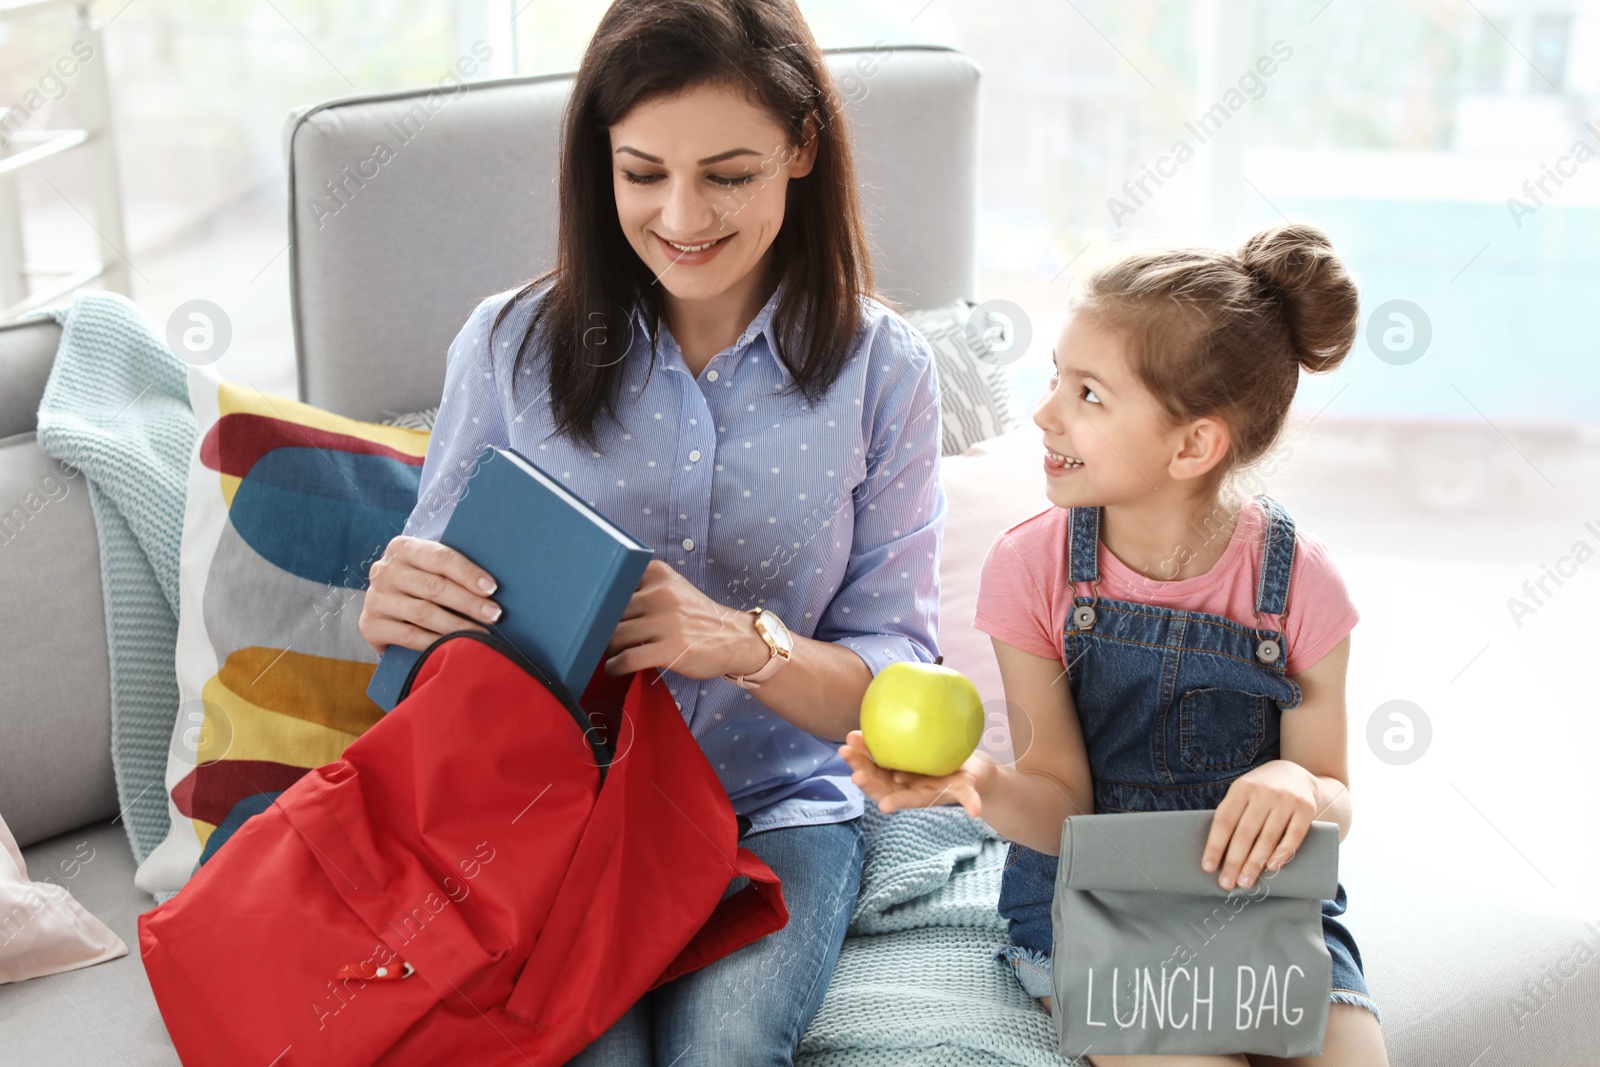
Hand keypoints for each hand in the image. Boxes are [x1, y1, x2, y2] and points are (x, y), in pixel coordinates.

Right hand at [359, 535, 499, 654]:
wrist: (386, 609)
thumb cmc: (421, 584)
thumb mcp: (430, 568)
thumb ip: (452, 569)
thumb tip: (492, 586)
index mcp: (402, 548)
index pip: (440, 558)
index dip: (468, 573)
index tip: (492, 588)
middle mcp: (384, 571)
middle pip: (434, 587)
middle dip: (469, 602)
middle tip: (494, 614)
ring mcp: (375, 599)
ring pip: (424, 613)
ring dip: (458, 625)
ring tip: (482, 634)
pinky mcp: (370, 625)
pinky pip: (410, 636)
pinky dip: (436, 642)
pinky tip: (456, 646)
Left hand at [603, 560, 769, 679]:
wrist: (734, 638)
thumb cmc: (696, 617)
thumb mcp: (672, 589)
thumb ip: (641, 591)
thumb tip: (596, 609)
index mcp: (658, 573)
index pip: (613, 584)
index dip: (600, 602)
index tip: (595, 613)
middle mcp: (662, 593)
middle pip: (611, 612)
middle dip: (604, 629)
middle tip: (605, 639)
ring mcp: (667, 621)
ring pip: (615, 636)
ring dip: (608, 649)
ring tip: (613, 654)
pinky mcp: (670, 648)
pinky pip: (627, 658)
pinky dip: (614, 666)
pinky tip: (615, 668)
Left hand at [835, 730, 990, 818]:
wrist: (964, 767)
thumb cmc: (967, 780)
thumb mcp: (968, 789)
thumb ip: (970, 798)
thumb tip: (976, 811)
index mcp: (920, 795)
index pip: (904, 800)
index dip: (894, 801)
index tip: (884, 806)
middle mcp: (905, 785)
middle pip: (881, 784)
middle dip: (865, 776)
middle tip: (852, 766)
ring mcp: (899, 771)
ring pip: (875, 767)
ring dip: (860, 758)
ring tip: (848, 743)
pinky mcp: (899, 756)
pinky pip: (878, 750)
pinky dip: (865, 745)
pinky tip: (852, 736)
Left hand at [1201, 759, 1318, 889]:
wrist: (1298, 774)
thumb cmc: (1261, 791)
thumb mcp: (1244, 793)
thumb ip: (1233, 814)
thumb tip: (1217, 852)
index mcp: (1242, 788)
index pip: (1224, 821)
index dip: (1215, 846)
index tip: (1208, 868)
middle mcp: (1263, 792)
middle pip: (1245, 833)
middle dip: (1234, 861)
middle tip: (1227, 884)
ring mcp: (1286, 800)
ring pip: (1267, 837)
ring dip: (1255, 863)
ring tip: (1245, 882)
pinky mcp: (1306, 809)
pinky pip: (1293, 836)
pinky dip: (1282, 854)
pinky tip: (1271, 868)